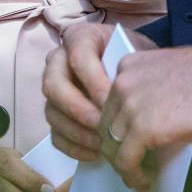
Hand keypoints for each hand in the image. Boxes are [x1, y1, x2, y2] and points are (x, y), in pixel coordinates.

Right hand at [43, 22, 155, 160]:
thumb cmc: (137, 60)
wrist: (136, 72)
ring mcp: (54, 90)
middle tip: (103, 124)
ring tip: (104, 143)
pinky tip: (96, 154)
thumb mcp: (138, 53)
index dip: (93, 80)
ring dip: (77, 132)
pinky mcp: (57, 116)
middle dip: (78, 108)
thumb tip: (126, 94)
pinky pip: (55, 135)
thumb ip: (129, 67)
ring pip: (52, 113)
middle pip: (53, 85)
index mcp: (79, 37)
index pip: (77, 56)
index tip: (115, 99)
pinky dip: (74, 147)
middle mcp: (58, 61)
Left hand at [100, 45, 191, 191]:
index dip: (117, 125)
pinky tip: (143, 182)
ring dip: (123, 165)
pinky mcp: (141, 130)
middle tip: (130, 163)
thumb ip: (149, 87)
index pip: (110, 102)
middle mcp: (122, 84)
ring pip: (111, 146)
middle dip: (116, 147)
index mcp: (128, 65)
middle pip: (105, 125)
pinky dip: (133, 176)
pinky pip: (126, 161)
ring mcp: (129, 107)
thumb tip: (149, 117)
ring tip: (137, 176)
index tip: (125, 140)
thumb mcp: (168, 69)